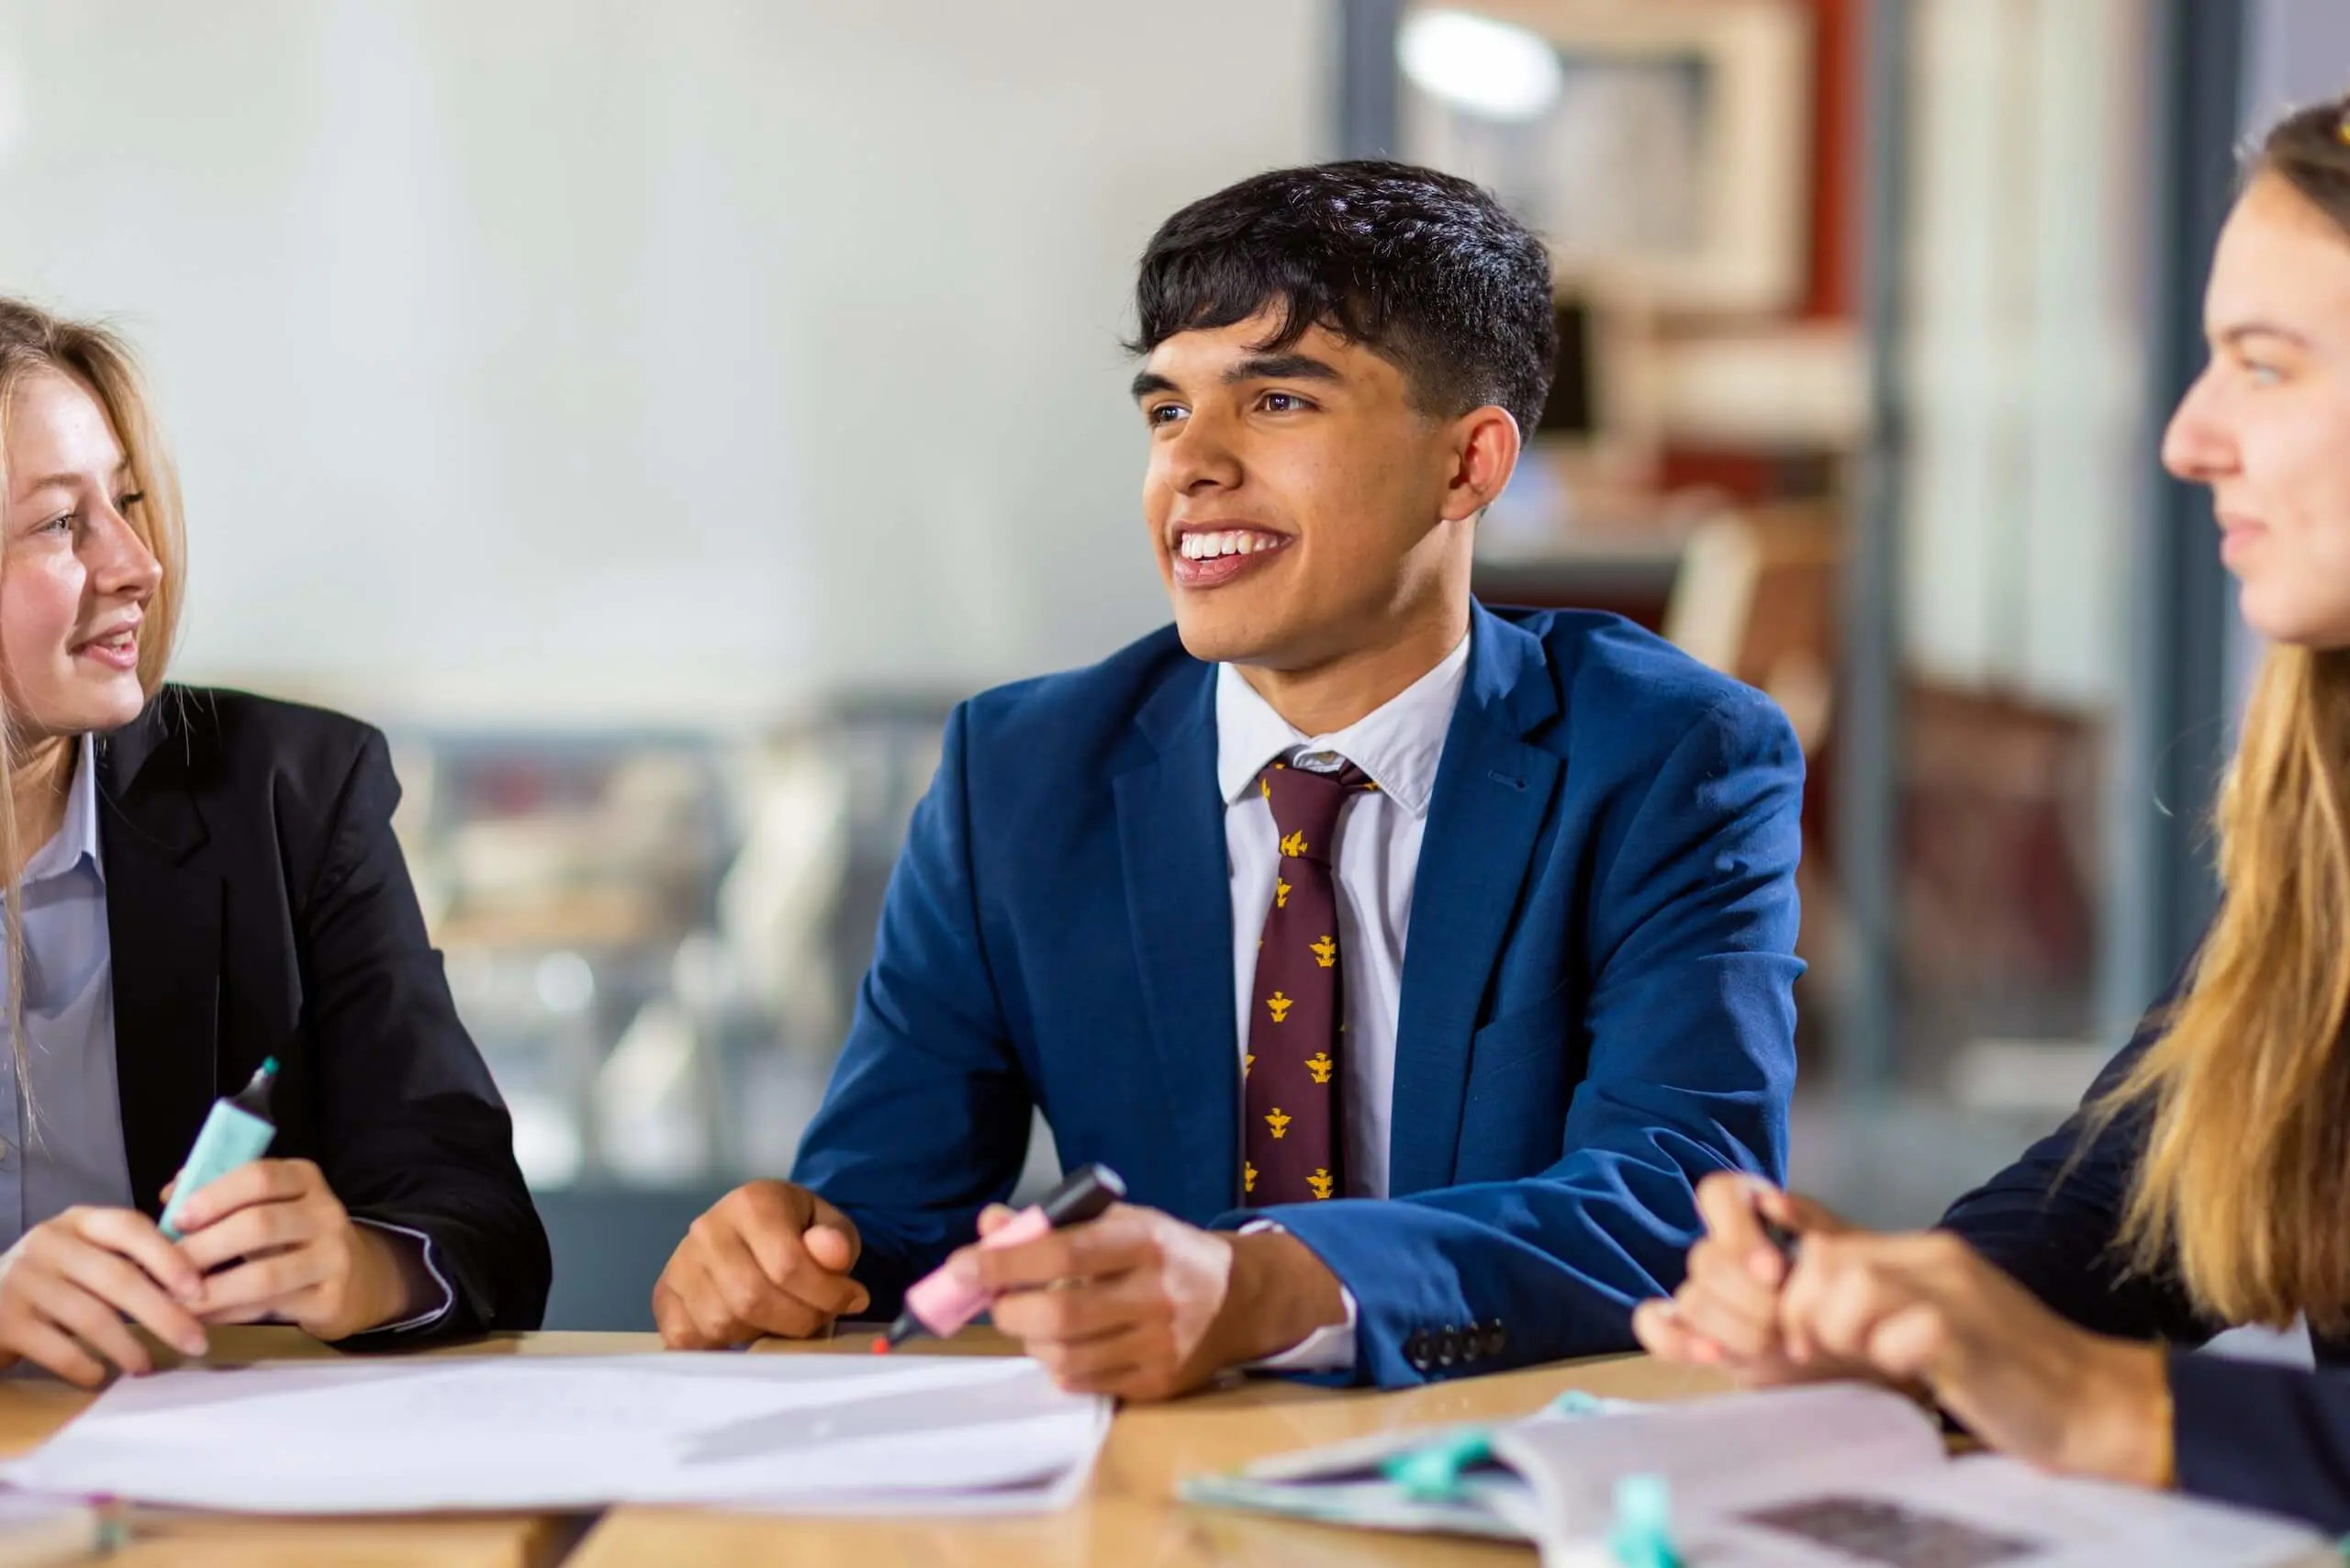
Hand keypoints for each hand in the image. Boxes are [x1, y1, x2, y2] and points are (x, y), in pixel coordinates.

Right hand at [0, 1207, 208, 1385]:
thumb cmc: (50, 1281)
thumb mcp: (84, 1254)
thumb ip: (128, 1258)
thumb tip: (198, 1289)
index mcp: (78, 1221)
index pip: (130, 1227)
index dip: (169, 1258)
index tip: (201, 1292)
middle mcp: (48, 1242)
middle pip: (118, 1277)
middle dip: (164, 1314)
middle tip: (195, 1342)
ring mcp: (21, 1280)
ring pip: (92, 1317)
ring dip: (129, 1347)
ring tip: (147, 1366)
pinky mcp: (1, 1320)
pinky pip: (58, 1349)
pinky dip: (86, 1366)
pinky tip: (99, 1376)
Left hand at [170, 1159, 420, 1340]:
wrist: (358, 1279)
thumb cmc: (294, 1237)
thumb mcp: (270, 1205)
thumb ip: (223, 1195)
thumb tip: (170, 1194)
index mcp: (306, 1180)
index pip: (260, 1177)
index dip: (215, 1196)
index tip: (176, 1219)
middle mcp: (326, 1213)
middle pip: (260, 1225)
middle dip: (204, 1248)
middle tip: (163, 1269)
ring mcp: (333, 1258)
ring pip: (264, 1274)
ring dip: (211, 1290)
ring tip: (175, 1300)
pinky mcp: (331, 1299)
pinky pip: (270, 1308)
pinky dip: (229, 1314)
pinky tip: (202, 1317)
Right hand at [653, 1180, 868, 1347]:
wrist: (753, 1229)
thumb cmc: (797, 1230)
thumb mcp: (829, 1224)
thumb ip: (837, 1239)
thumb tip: (833, 1255)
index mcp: (752, 1202)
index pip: (788, 1264)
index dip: (827, 1293)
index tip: (853, 1300)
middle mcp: (708, 1228)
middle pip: (752, 1298)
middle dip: (798, 1319)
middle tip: (819, 1318)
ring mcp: (681, 1263)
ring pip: (722, 1321)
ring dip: (763, 1334)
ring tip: (783, 1319)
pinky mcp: (664, 1295)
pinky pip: (688, 1337)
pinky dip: (721, 1345)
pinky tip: (746, 1331)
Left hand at [959, 1202, 1344, 1400]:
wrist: (1239, 1298)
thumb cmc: (1164, 1252)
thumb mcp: (1118, 1221)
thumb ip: (1052, 1223)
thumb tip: (989, 1225)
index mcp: (1145, 1241)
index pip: (1063, 1254)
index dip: (1004, 1263)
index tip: (960, 1267)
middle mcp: (1157, 1295)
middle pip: (1059, 1316)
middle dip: (1010, 1311)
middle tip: (998, 1303)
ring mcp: (1161, 1345)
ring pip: (1065, 1357)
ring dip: (1033, 1341)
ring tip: (1038, 1322)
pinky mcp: (1160, 1384)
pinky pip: (1085, 1383)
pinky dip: (1060, 1365)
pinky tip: (1069, 1345)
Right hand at [1633, 1172, 1862, 1385]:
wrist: (1863, 1348)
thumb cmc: (1854, 1290)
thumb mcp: (1849, 1251)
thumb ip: (1813, 1224)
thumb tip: (1774, 1202)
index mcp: (1753, 1211)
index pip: (1717, 1194)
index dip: (1738, 1235)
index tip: (1773, 1272)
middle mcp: (1721, 1248)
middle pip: (1704, 1258)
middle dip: (1746, 1297)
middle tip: (1784, 1321)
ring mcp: (1705, 1293)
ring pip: (1689, 1298)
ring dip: (1731, 1326)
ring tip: (1774, 1345)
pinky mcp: (1695, 1333)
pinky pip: (1656, 1328)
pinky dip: (1676, 1340)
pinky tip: (1713, 1354)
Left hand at [1775, 1229, 2171, 1485]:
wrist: (2090, 1402)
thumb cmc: (2006, 1376)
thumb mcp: (1932, 1325)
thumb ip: (1880, 1307)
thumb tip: (1804, 1312)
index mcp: (1926, 1253)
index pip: (1829, 1243)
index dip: (1795, 1289)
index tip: (1798, 1337)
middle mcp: (1938, 1260)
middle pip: (1827, 1257)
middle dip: (1803, 1308)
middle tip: (1815, 1352)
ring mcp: (1956, 1293)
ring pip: (1855, 1281)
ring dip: (1838, 1327)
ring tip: (1863, 1360)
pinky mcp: (1971, 1334)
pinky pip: (1905, 1325)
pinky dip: (1888, 1351)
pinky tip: (1906, 1373)